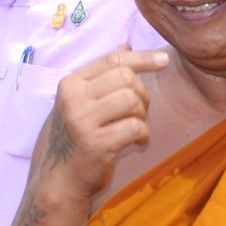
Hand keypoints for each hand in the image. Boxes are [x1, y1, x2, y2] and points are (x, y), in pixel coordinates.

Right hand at [40, 46, 168, 200]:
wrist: (61, 180)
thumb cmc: (76, 138)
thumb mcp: (82, 101)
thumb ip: (102, 74)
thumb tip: (125, 46)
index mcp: (71, 84)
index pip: (112, 60)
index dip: (142, 58)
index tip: (164, 60)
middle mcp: (73, 98)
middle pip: (126, 77)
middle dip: (142, 94)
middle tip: (139, 112)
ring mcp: (82, 121)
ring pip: (132, 100)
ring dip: (142, 114)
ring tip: (136, 127)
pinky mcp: (95, 143)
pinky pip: (134, 126)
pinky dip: (143, 134)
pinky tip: (137, 142)